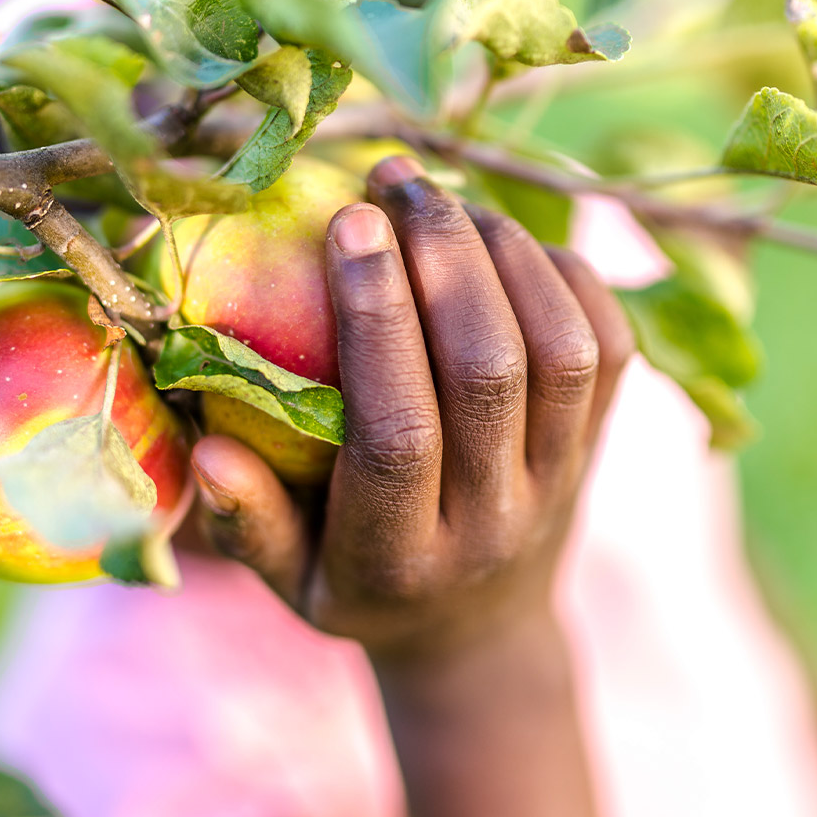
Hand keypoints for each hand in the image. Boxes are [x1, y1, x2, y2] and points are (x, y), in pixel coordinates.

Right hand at [189, 154, 633, 663]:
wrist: (481, 636)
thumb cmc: (358, 587)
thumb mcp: (290, 582)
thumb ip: (250, 522)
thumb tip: (207, 450)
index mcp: (401, 556)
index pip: (397, 429)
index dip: (376, 319)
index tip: (345, 224)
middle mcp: (494, 518)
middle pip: (490, 373)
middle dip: (444, 257)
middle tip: (393, 180)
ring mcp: (561, 479)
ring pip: (562, 349)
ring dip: (506, 253)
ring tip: (443, 199)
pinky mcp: (602, 442)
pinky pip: (609, 343)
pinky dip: (564, 273)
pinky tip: (502, 236)